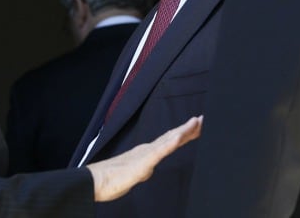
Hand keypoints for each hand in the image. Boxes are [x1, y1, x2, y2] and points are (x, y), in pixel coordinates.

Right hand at [86, 115, 202, 201]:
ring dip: (183, 131)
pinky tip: (178, 138)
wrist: (96, 181)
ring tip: (196, 122)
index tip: (197, 124)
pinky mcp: (142, 162)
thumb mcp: (134, 174)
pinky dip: (169, 144)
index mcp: (147, 152)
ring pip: (168, 140)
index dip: (184, 132)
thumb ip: (142, 169)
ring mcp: (146, 154)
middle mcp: (148, 149)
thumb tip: (148, 169)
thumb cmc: (112, 179)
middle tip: (203, 118)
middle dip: (190, 128)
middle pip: (173, 136)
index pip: (170, 140)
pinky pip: (158, 152)